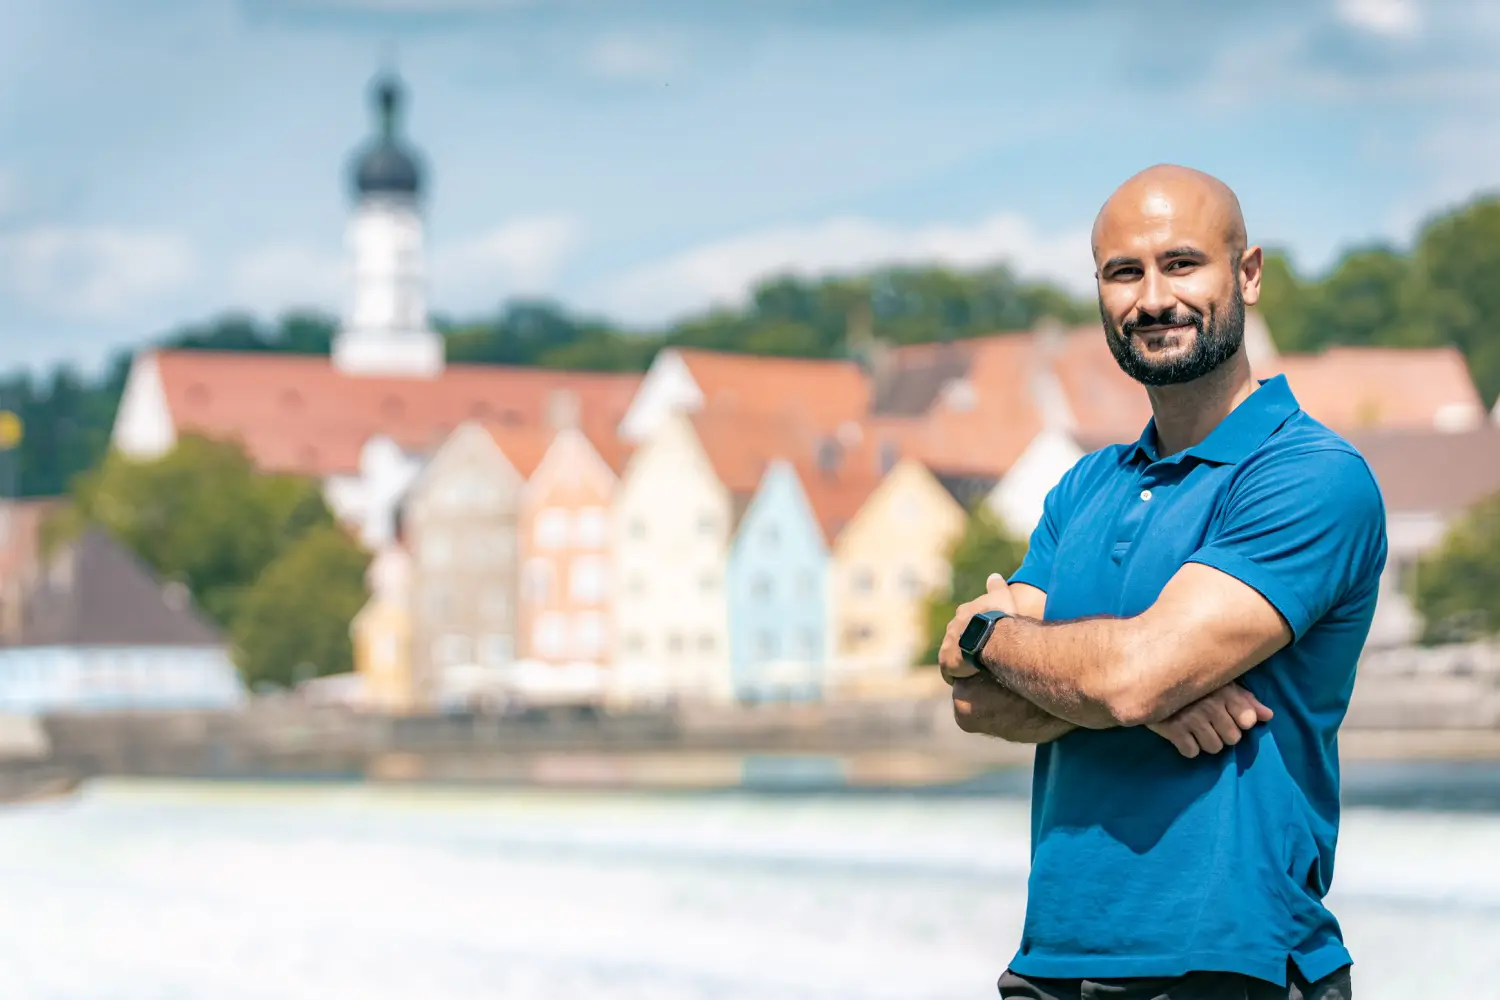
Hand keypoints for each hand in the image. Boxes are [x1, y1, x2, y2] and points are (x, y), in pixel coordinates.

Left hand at [938, 573, 1017, 684]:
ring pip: (953, 654)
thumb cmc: (998, 616)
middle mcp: (952, 627)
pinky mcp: (946, 662)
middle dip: (966, 644)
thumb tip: (994, 576)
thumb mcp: (1001, 596)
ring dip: (961, 661)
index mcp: (964, 613)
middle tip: (980, 655)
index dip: (975, 628)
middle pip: (958, 637)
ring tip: (973, 670)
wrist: (989, 636)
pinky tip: (965, 680)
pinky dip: (955, 675)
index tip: (984, 636)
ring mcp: (948, 644)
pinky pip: (948, 671)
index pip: (967, 620)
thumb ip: (997, 587)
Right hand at [1147, 682, 1273, 757]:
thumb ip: (1246, 701)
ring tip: (1195, 729)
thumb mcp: (1221, 685)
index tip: (1228, 716)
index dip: (1240, 722)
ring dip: (1205, 742)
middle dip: (1222, 734)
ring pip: (1214, 748)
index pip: (1247, 720)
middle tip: (1208, 723)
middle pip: (1232, 739)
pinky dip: (1187, 747)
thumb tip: (1268, 716)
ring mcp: (1192, 719)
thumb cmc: (1192, 685)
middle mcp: (1211, 706)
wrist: (1149, 680)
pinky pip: (1191, 752)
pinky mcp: (1173, 730)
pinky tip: (1182, 734)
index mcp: (1224, 692)